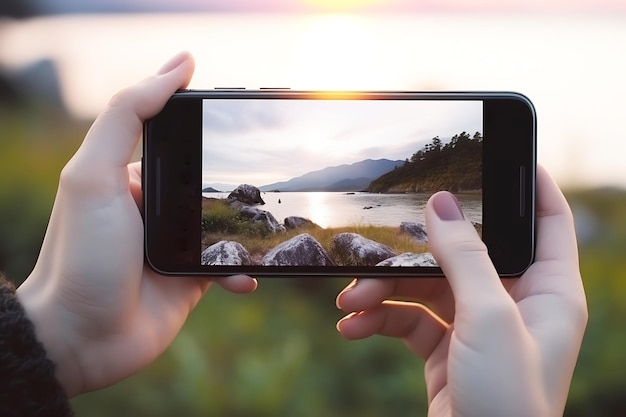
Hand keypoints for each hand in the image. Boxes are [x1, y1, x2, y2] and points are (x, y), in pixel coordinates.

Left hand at [16, 52, 256, 397]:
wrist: (82, 337)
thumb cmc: (82, 254)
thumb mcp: (94, 174)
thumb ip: (129, 115)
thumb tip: (179, 64)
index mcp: (131, 177)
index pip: (177, 141)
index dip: (207, 127)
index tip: (242, 117)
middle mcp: (155, 208)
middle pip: (208, 181)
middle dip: (237, 179)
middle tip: (274, 174)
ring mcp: (175, 245)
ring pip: (224, 224)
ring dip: (248, 226)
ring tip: (274, 224)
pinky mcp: (190, 279)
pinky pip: (226, 265)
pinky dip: (242, 269)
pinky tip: (249, 273)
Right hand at [336, 165, 587, 416]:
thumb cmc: (506, 402)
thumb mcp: (487, 318)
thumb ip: (463, 255)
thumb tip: (441, 203)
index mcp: (550, 291)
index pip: (547, 220)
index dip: (529, 182)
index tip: (499, 150)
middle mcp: (515, 303)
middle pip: (465, 252)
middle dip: (417, 250)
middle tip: (381, 245)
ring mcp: (477, 326)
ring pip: (427, 285)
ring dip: (384, 291)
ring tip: (349, 301)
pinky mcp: (445, 348)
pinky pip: (408, 318)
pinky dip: (378, 318)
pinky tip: (351, 325)